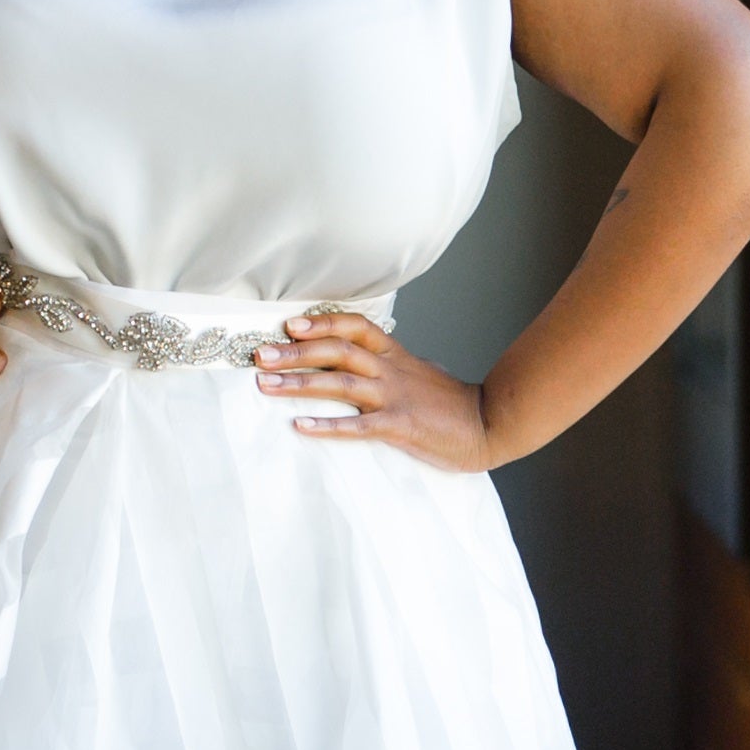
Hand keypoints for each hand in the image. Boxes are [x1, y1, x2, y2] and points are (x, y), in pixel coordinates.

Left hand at [252, 313, 493, 470]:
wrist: (489, 424)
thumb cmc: (450, 404)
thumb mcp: (418, 373)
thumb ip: (389, 364)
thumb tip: (361, 359)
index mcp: (395, 356)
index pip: (354, 327)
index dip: (322, 323)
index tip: (290, 325)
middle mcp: (390, 371)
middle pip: (337, 351)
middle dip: (295, 351)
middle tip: (260, 354)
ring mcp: (394, 397)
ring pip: (340, 383)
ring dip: (299, 382)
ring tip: (266, 384)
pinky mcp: (400, 426)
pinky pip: (358, 425)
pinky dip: (328, 425)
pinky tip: (301, 426)